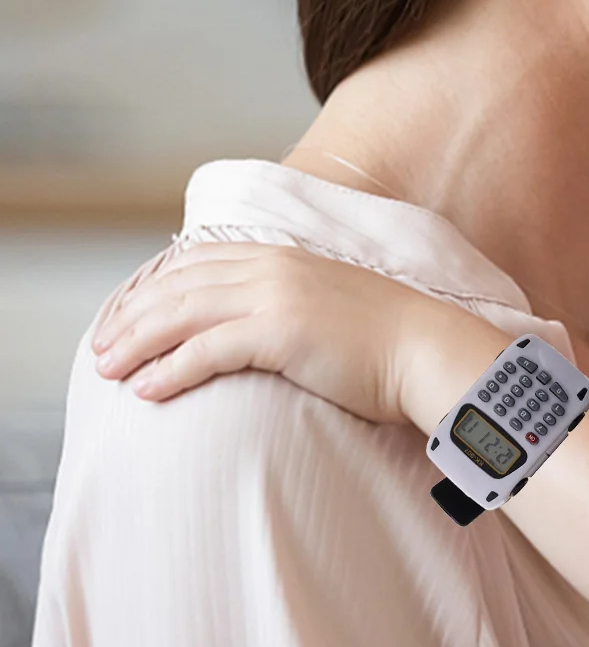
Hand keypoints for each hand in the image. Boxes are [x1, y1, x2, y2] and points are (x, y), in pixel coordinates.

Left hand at [91, 241, 569, 431]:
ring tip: (109, 371)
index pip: (197, 262)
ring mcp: (278, 296)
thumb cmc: (386, 341)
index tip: (124, 317)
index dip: (152, 288)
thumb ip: (289, 300)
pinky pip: (208, 349)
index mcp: (284, 255)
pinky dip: (171, 370)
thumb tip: (257, 324)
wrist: (428, 351)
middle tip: (100, 350)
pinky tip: (148, 391)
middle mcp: (274, 267)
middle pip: (180, 286)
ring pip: (183, 314)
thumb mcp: (329, 303)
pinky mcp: (282, 332)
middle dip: (131, 317)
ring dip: (138, 343)